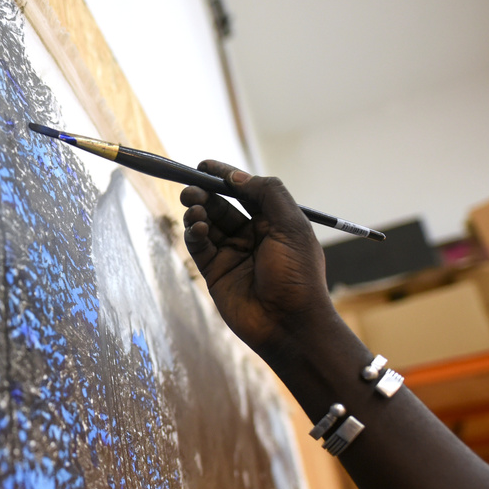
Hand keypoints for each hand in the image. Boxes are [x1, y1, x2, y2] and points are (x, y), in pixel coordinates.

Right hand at [180, 162, 333, 358]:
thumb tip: (237, 176)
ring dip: (197, 211)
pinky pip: (199, 246)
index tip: (204, 165)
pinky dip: (194, 233)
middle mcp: (252, 236)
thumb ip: (267, 194)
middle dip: (205, 193)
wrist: (288, 324)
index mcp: (274, 223)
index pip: (246, 192)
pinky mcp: (215, 273)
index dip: (225, 177)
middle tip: (190, 188)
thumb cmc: (297, 275)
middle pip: (222, 206)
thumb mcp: (292, 226)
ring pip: (208, 224)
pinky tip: (197, 228)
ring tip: (192, 206)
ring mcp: (232, 254)